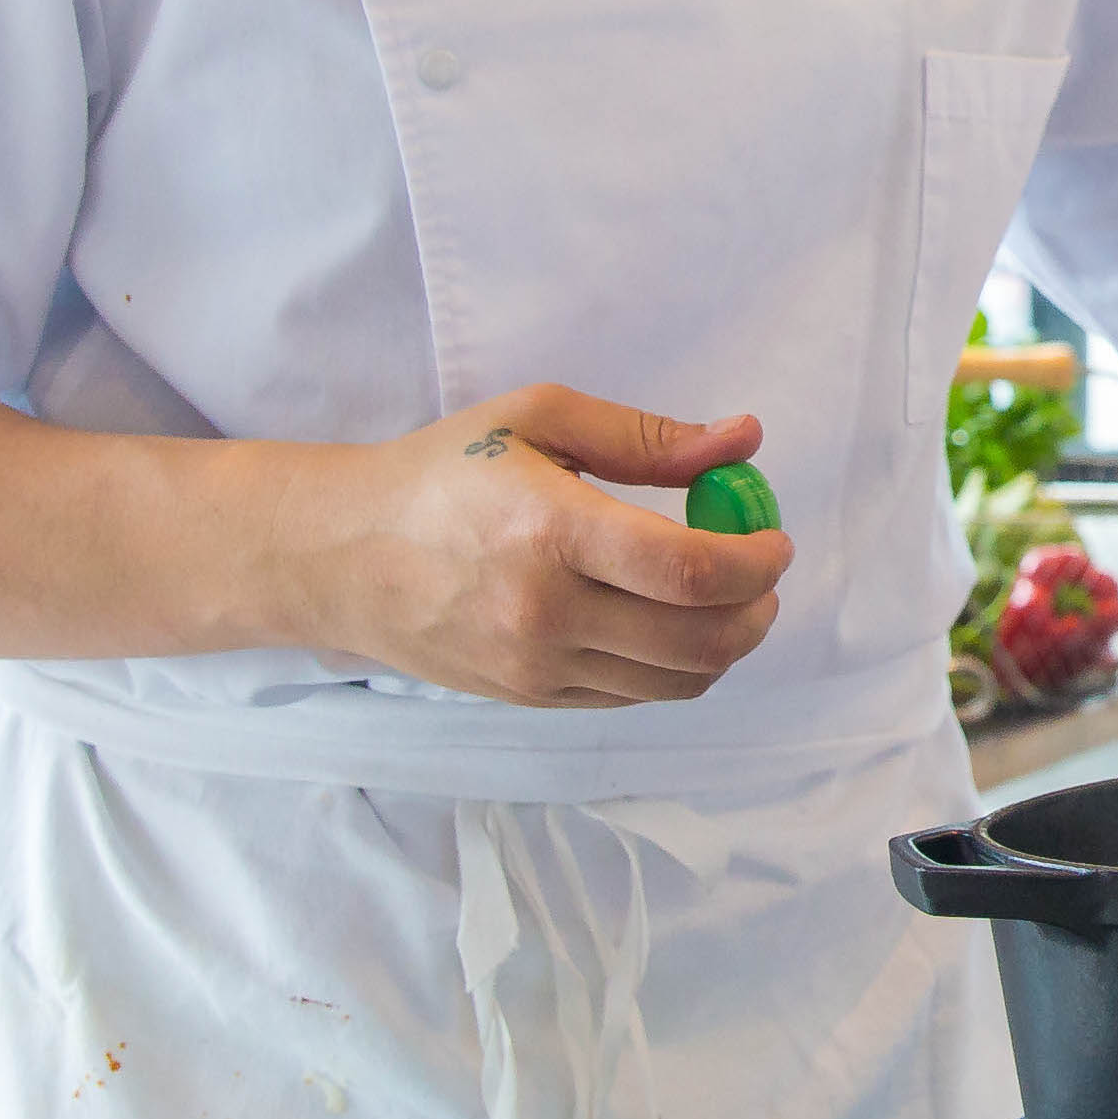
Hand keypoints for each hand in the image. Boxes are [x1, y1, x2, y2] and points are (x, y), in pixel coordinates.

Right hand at [279, 386, 787, 706]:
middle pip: (697, 641)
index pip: (690, 572)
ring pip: (674, 682)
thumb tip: (744, 439)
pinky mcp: (528, 698)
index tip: (775, 539)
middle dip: (757, 610)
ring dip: (727, 646)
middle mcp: (545, 613)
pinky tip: (669, 624)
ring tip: (728, 601)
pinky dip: (674, 669)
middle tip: (764, 575)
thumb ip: (647, 436)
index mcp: (552, 531)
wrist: (342, 555)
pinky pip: (633, 697)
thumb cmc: (443, 473)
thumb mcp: (538, 420)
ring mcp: (535, 667)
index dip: (756, 561)